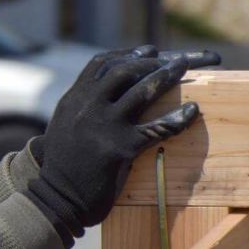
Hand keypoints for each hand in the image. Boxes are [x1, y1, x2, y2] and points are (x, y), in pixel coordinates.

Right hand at [26, 45, 220, 241]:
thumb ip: (79, 109)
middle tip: (174, 60)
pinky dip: (178, 118)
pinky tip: (192, 111)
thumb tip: (100, 95)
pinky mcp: (120, 148)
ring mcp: (104, 125)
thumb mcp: (62, 128)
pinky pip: (157, 128)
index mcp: (73, 100)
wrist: (56, 198)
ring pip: (141, 91)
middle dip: (152, 61)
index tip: (148, 50)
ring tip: (184, 68)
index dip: (128, 54)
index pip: (101, 64)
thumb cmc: (62, 167)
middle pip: (124, 70)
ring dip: (167, 76)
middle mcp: (87, 106)